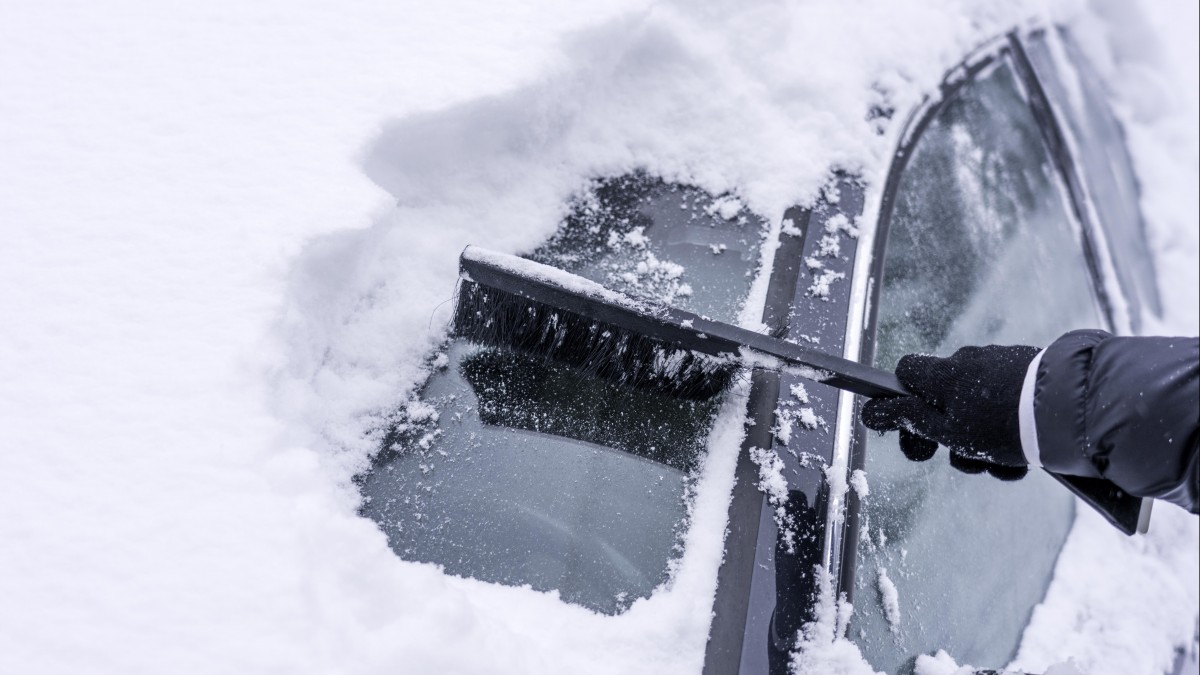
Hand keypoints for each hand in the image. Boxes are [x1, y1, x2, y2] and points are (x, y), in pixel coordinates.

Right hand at [860, 345, 1039, 480]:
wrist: (1068, 410)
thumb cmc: (1001, 424)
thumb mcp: (949, 432)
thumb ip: (909, 421)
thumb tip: (870, 411)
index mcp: (942, 375)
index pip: (904, 373)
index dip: (902, 401)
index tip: (914, 429)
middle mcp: (967, 362)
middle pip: (943, 400)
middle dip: (949, 435)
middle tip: (962, 460)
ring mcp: (1000, 366)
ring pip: (977, 412)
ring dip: (983, 444)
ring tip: (1002, 467)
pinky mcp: (1028, 376)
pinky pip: (1006, 409)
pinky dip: (1010, 435)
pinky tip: (1024, 460)